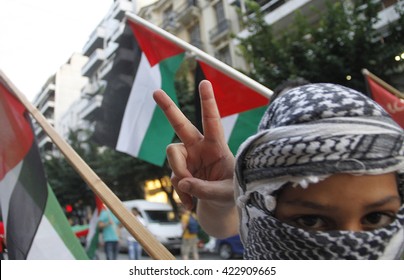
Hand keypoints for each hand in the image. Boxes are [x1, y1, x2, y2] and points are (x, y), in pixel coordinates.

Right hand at [153, 81, 237, 236]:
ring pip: (173, 157)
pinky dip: (181, 193)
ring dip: (180, 174)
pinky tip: (190, 203)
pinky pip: (174, 178)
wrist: (221, 208)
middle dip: (168, 109)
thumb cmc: (231, 193)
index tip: (204, 82)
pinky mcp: (180, 172)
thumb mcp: (224, 193)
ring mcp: (188, 159)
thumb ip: (204, 188)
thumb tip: (182, 181)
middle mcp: (200, 148)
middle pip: (181, 125)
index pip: (212, 122)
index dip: (208, 103)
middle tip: (156, 92)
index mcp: (217, 146)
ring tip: (192, 195)